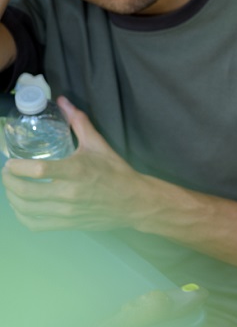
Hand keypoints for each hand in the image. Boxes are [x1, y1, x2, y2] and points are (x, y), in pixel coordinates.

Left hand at [1, 96, 151, 230]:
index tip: (11, 161)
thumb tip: (62, 101)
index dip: (18, 167)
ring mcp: (67, 212)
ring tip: (11, 187)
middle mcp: (69, 193)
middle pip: (25, 192)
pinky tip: (21, 206)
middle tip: (7, 172)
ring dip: (11, 197)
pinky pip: (34, 224)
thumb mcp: (99, 145)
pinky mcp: (67, 225)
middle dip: (8, 181)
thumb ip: (79, 122)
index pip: (39, 170)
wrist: (134, 201)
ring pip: (26, 209)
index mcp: (77, 170)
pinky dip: (21, 216)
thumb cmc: (116, 171)